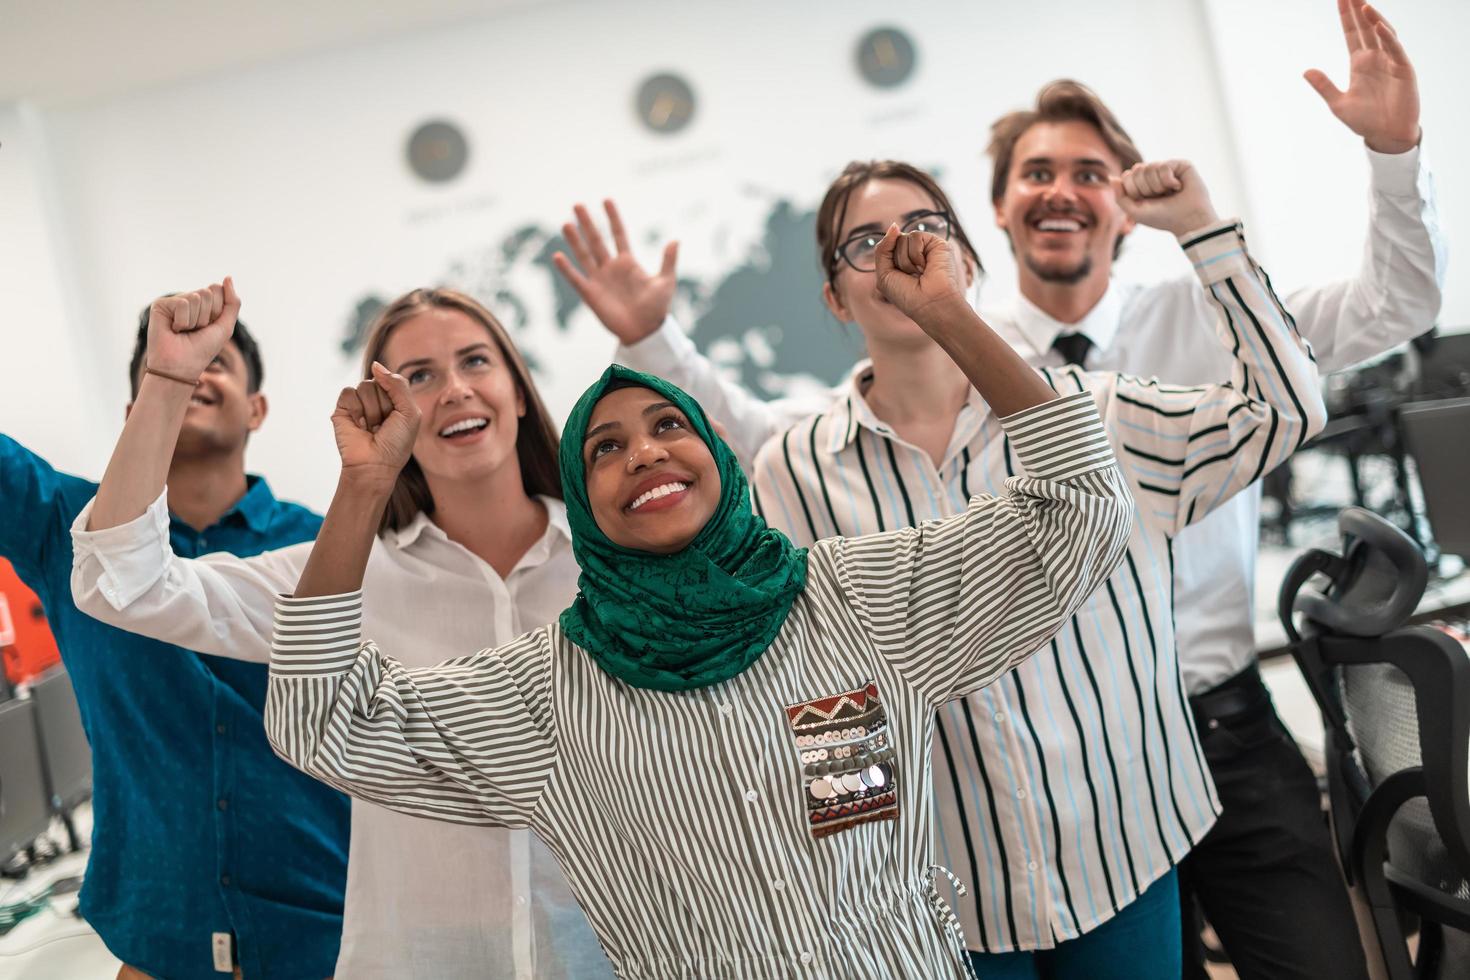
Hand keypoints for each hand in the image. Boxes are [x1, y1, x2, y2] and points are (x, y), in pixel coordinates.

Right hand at [145, 278, 239, 381]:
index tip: (208, 327)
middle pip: (208, 292)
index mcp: (203, 304)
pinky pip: (183, 302)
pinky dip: (183, 320)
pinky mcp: (161, 304)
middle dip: (207, 315)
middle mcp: (188, 300)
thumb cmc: (202, 349)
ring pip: (196, 296)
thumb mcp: (225, 326)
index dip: (218, 311)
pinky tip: (174, 329)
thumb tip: (228, 277)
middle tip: (196, 330)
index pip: (218, 290)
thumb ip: (232, 302)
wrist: (181, 366)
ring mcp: (174, 301)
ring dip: (195, 320)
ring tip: (184, 331)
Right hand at [330, 362, 419, 494]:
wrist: (374, 465)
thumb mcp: (410, 412)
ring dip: (371, 411)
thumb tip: (375, 365)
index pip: (393, 380)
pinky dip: (356, 410)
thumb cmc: (396, 443)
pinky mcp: (343, 408)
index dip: (395, 396)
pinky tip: (359, 425)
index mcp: (395, 400)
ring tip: (371, 428)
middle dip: (384, 405)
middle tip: (383, 426)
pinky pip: (349, 393)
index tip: (397, 417)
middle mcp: (377, 399)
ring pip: (365, 386)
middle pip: (379, 382)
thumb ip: (398, 384)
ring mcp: (359, 403)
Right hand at [552, 200, 678, 344]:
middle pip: (597, 240)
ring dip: (575, 240)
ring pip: (584, 255)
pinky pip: (576, 279)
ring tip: (566, 223)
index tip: (606, 200)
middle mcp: (611, 268)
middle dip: (588, 223)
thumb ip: (668, 261)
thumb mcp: (665, 282)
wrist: (645, 332)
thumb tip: (675, 240)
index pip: (618, 234)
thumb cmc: (657, 308)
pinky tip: (558, 256)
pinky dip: (567, 269)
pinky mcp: (590, 294)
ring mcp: (599, 280)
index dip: (613, 218)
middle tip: (577, 205)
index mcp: (628, 262)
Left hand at [874, 226, 968, 325]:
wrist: (929, 304)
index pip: (886, 246)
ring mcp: (925, 247)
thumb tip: (895, 225)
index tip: (897, 277)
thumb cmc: (907, 295)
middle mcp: (914, 253)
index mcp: (901, 261)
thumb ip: (883, 248)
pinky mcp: (936, 243)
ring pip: (902, 238)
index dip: (887, 259)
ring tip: (919, 273)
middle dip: (897, 262)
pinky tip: (926, 266)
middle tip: (910, 277)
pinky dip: (916, 254)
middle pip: (893, 241)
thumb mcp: (884, 273)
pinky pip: (914, 236)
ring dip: (906, 261)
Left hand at [1112, 161, 1218, 236]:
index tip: (1145, 201)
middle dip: (1145, 188)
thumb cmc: (1163, 217)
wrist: (1188, 220)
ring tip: (1168, 193)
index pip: (1126, 176)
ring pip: (1149, 167)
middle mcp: (1154, 175)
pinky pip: (1163, 166)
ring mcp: (1167, 168)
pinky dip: (1168, 180)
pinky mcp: (1180, 164)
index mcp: (1142, 184)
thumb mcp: (1136, 211)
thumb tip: (1112, 178)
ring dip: (1157, 186)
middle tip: (1158, 197)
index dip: (1133, 190)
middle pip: (1136, 170)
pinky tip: (1177, 187)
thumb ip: (1120, 197)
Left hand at [1305, 0, 1419, 153]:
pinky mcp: (1403, 70)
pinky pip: (1395, 50)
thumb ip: (1324, 86)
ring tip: (1362, 5)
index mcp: (1359, 63)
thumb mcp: (1338, 103)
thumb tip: (1306, 71)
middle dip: (1358, 10)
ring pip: (1382, 34)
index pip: (1351, 34)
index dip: (1346, 17)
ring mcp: (1390, 62)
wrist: (1386, 136)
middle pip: (1365, 28)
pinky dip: (1387, 38)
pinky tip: (1377, 26)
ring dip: (1372, 19)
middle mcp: (1375, 58)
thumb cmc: (1365, 120)